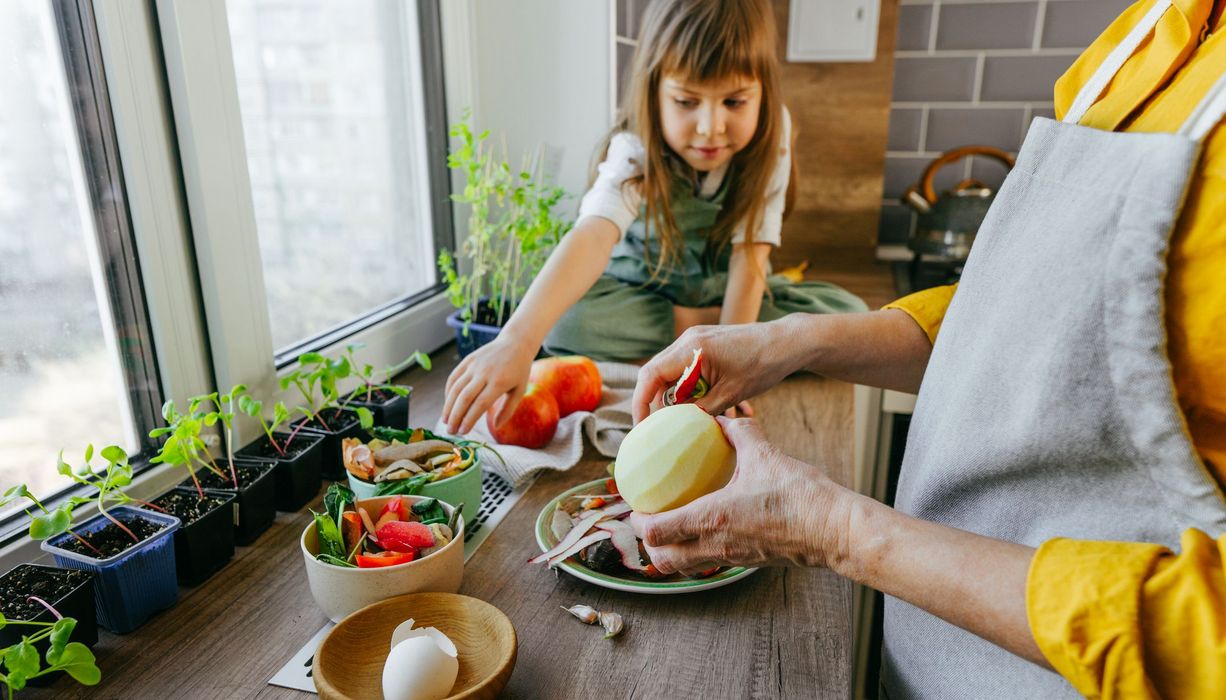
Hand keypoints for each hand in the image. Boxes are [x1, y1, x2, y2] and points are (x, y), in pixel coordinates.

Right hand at [442, 335, 535, 434]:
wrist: (515, 343)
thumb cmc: (519, 370)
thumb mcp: (519, 391)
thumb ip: (508, 410)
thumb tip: (495, 427)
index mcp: (499, 382)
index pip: (480, 404)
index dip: (469, 419)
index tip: (463, 432)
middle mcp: (484, 373)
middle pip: (464, 398)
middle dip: (455, 417)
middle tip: (451, 432)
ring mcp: (474, 365)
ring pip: (455, 388)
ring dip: (448, 407)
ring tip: (446, 421)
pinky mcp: (467, 360)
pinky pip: (453, 378)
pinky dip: (448, 392)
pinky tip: (448, 404)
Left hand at [629, 416, 849, 573]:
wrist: (833, 529)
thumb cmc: (799, 493)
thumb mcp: (764, 454)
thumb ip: (739, 432)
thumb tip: (724, 417)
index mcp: (712, 518)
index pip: (657, 532)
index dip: (639, 522)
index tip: (635, 507)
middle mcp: (716, 544)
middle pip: (664, 560)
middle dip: (650, 545)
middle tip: (649, 521)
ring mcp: (732, 557)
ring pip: (686, 567)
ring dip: (673, 552)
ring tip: (673, 529)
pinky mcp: (748, 561)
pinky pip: (711, 562)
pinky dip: (699, 552)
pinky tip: (709, 529)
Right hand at [632, 319, 804, 421]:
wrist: (787, 343)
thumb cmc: (762, 366)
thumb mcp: (728, 395)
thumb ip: (698, 409)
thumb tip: (676, 426)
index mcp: (691, 349)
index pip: (650, 375)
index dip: (641, 402)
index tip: (643, 426)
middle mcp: (688, 340)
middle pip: (655, 373)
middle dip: (654, 401)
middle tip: (658, 428)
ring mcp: (695, 339)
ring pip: (670, 371)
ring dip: (673, 395)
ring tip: (683, 418)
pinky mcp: (705, 344)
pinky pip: (685, 367)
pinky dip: (686, 386)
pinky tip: (700, 403)